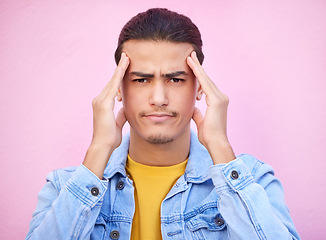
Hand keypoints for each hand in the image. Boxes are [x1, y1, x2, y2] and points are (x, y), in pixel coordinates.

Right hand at [83, 53, 128, 177]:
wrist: (103, 146)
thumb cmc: (110, 137)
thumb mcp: (118, 122)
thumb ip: (121, 113)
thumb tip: (126, 107)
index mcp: (103, 104)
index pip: (113, 87)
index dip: (119, 77)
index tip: (125, 67)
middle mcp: (99, 99)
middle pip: (112, 81)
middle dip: (120, 68)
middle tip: (126, 56)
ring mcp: (100, 100)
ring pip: (113, 81)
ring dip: (120, 68)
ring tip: (127, 57)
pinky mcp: (103, 103)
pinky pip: (113, 85)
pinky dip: (119, 75)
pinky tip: (124, 66)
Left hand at [187, 51, 234, 163]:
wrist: (215, 143)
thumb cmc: (208, 135)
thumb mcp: (200, 121)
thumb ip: (198, 113)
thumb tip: (193, 108)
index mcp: (217, 102)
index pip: (206, 85)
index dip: (199, 75)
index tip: (192, 67)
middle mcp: (221, 97)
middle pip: (207, 79)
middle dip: (198, 67)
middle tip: (190, 55)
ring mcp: (220, 98)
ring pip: (206, 79)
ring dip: (197, 67)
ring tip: (188, 57)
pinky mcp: (216, 100)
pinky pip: (205, 83)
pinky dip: (198, 73)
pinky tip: (191, 65)